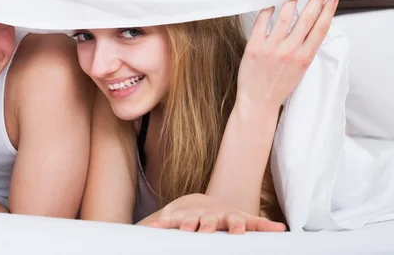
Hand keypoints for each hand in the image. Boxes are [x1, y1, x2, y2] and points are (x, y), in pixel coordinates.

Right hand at [146, 194, 285, 233]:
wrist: (198, 203)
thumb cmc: (225, 217)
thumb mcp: (242, 219)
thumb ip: (260, 225)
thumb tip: (283, 228)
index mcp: (227, 217)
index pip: (234, 220)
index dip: (236, 226)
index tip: (238, 232)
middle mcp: (210, 215)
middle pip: (209, 221)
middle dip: (207, 225)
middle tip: (205, 231)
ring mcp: (193, 216)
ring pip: (189, 220)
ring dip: (186, 225)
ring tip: (185, 230)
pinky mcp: (178, 217)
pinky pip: (169, 221)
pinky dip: (162, 224)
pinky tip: (154, 227)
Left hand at [237, 0, 338, 110]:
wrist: (258, 102)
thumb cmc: (278, 87)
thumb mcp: (300, 69)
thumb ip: (305, 49)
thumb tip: (309, 27)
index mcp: (304, 57)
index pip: (321, 28)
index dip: (329, 10)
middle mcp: (290, 51)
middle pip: (307, 18)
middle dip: (314, 0)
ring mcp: (272, 48)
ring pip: (285, 16)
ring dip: (291, 1)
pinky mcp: (254, 47)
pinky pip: (262, 22)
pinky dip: (268, 10)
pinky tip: (271, 3)